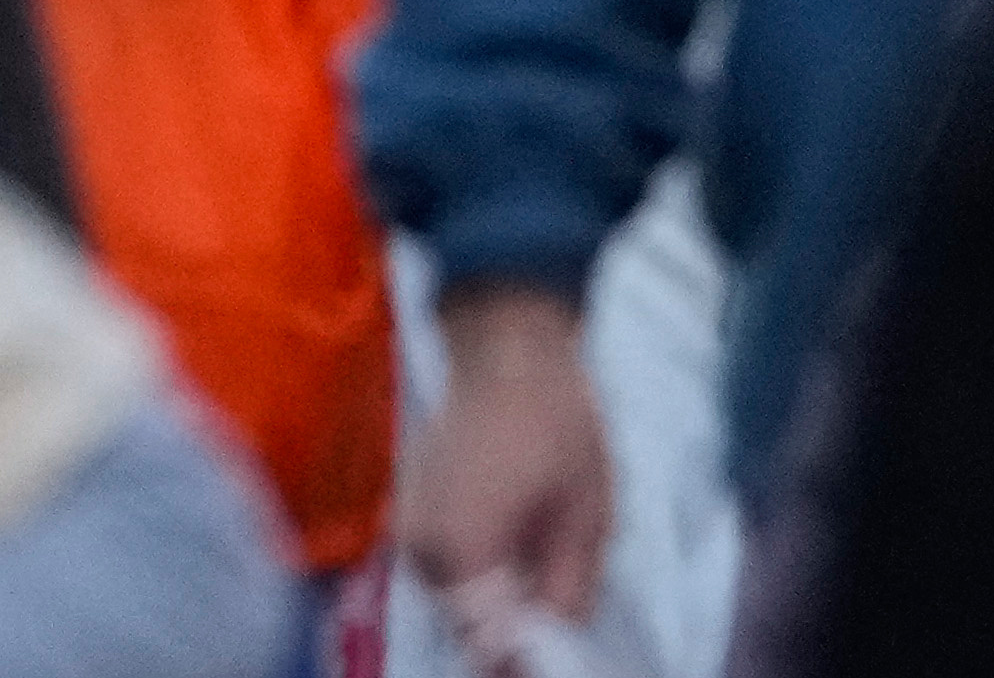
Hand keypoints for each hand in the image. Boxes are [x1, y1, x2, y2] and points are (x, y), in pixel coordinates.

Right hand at [403, 283, 616, 634]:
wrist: (506, 347)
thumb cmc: (554, 422)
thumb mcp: (583, 516)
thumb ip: (565, 591)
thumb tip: (554, 645)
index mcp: (461, 547)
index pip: (489, 642)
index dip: (527, 658)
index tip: (557, 649)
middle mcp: (421, 547)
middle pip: (469, 625)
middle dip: (514, 631)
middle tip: (558, 602)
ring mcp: (409, 530)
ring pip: (458, 600)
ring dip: (498, 602)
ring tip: (541, 562)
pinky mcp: (411, 515)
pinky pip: (447, 570)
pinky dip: (481, 573)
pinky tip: (515, 540)